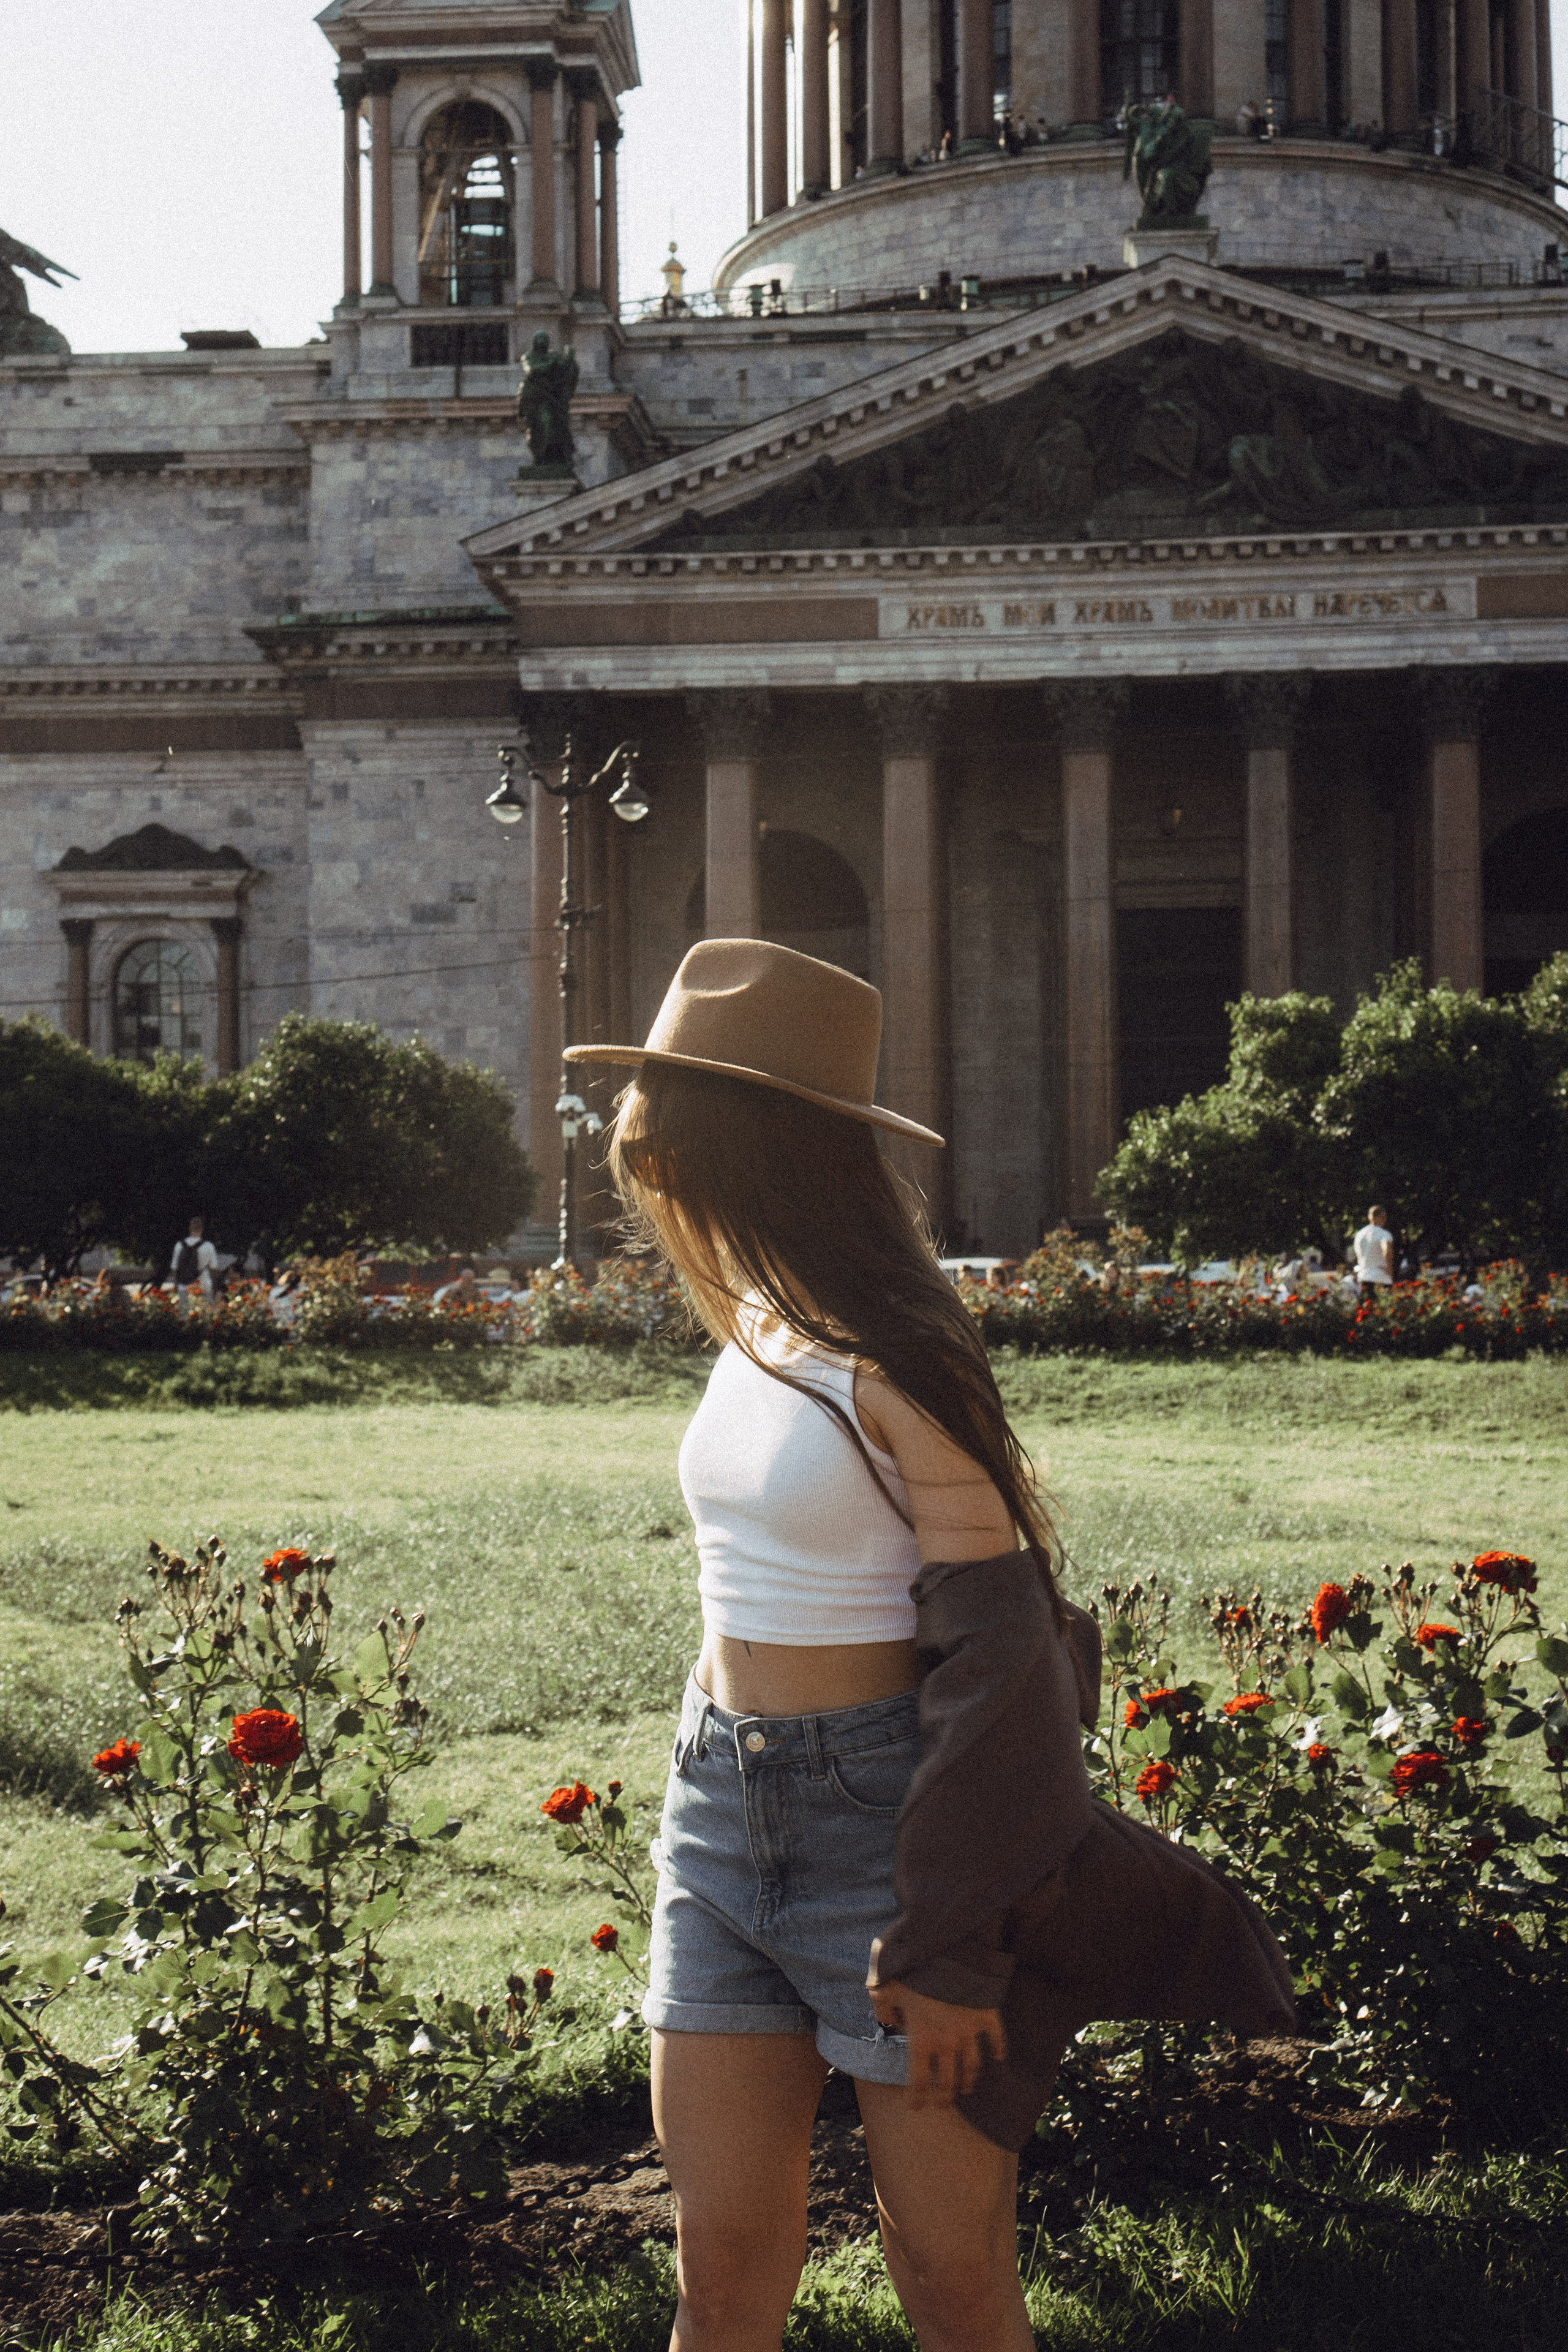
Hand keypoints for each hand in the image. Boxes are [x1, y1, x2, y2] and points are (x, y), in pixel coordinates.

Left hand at [869, 1980, 1006, 2109]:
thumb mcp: (887, 1986)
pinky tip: (998, 2057)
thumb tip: (884, 2019)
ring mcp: (970, 2031)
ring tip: (966, 2088)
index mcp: (921, 2039)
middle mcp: (947, 2042)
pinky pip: (996, 2038)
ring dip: (968, 2080)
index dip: (916, 2097)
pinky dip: (999, 2049)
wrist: (948, 1951)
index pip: (918, 2080)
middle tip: (943, 2105)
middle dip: (944, 2097)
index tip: (916, 2108)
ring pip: (971, 2066)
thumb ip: (882, 2005)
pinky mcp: (987, 2016)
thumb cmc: (913, 1969)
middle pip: (948, 2081)